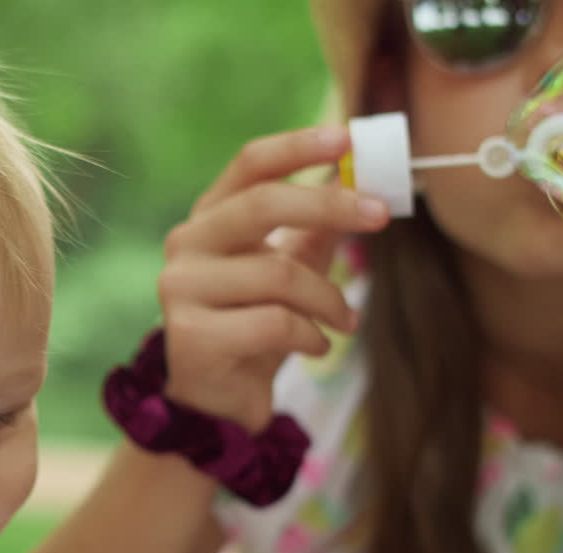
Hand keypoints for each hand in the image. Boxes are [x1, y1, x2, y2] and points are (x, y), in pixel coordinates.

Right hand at [158, 125, 388, 433]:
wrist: (216, 403)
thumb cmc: (253, 327)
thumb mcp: (288, 272)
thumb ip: (314, 230)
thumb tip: (362, 183)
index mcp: (208, 218)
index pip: (249, 165)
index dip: (297, 146)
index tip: (346, 138)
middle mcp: (186, 245)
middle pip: (261, 205)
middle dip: (329, 206)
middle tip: (381, 216)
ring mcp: (181, 289)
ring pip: (279, 273)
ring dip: (329, 299)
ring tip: (346, 320)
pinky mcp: (192, 336)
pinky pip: (274, 322)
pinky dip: (311, 336)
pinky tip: (316, 347)